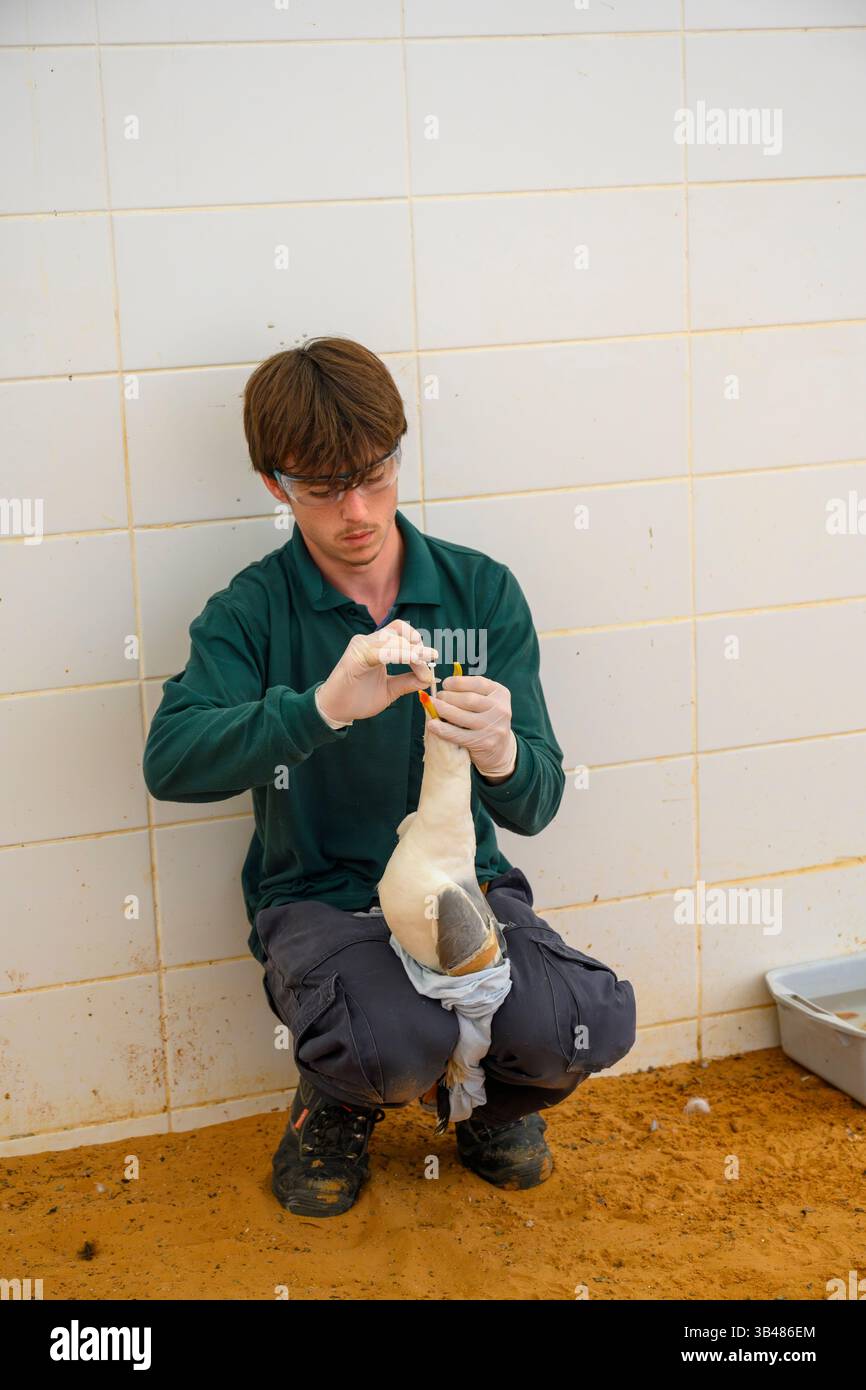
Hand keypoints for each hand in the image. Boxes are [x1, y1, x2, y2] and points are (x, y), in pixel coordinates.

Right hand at [316, 620, 438, 723]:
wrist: (336, 710)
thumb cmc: (359, 698)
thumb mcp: (390, 690)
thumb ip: (407, 681)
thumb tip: (429, 677)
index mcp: (376, 647)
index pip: (401, 634)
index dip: (418, 643)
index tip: (433, 657)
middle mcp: (368, 641)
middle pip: (399, 632)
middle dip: (418, 646)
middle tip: (430, 660)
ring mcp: (360, 646)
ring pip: (392, 639)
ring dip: (411, 650)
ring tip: (422, 663)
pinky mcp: (355, 656)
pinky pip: (382, 651)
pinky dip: (400, 655)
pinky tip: (412, 661)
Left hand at [424, 675, 517, 779]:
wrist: (499, 749)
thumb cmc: (486, 720)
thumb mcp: (484, 703)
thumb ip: (469, 692)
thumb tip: (444, 685)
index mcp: (501, 693)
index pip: (478, 683)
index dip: (458, 682)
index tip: (445, 684)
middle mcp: (500, 709)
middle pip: (468, 699)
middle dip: (448, 697)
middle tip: (437, 697)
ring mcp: (493, 727)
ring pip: (462, 715)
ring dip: (442, 710)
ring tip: (431, 707)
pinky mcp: (484, 742)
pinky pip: (458, 734)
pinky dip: (442, 729)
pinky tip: (431, 724)